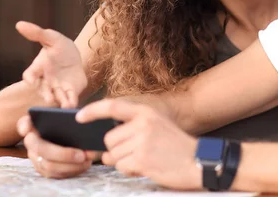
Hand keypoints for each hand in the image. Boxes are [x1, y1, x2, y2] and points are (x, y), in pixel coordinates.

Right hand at [16, 21, 86, 107]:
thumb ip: (37, 33)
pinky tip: (73, 106)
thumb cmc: (60, 48)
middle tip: (49, 98)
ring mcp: (58, 89)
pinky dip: (71, 103)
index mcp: (38, 69)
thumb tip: (19, 24)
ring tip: (64, 105)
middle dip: (45, 94)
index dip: (30, 77)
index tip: (30, 80)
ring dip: (60, 102)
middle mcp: (46, 81)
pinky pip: (69, 99)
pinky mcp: (70, 93)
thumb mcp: (51, 38)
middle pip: (43, 90)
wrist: (76, 57)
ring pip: (57, 97)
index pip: (30, 74)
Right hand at [17, 115, 94, 178]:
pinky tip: (85, 165)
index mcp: (34, 125)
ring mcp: (36, 157)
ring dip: (69, 165)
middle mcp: (31, 142)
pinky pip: (55, 174)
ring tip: (87, 160)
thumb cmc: (68, 120)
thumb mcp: (66, 113)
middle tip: (82, 154)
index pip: (24, 124)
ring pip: (48, 165)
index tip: (28, 128)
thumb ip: (65, 109)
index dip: (25, 126)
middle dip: (62, 154)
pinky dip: (71, 171)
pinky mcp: (44, 168)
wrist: (72, 131)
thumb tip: (70, 109)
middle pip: (41, 149)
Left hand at [77, 99, 199, 189]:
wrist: (198, 161)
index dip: (93, 110)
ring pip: (113, 155)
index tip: (79, 116)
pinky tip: (146, 167)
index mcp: (146, 112)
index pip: (112, 106)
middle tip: (138, 153)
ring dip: (124, 162)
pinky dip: (130, 171)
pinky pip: (121, 167)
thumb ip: (135, 126)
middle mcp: (143, 124)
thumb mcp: (157, 126)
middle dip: (117, 150)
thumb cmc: (176, 146)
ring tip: (145, 159)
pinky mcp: (142, 159)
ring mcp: (142, 141)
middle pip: (109, 139)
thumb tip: (107, 139)